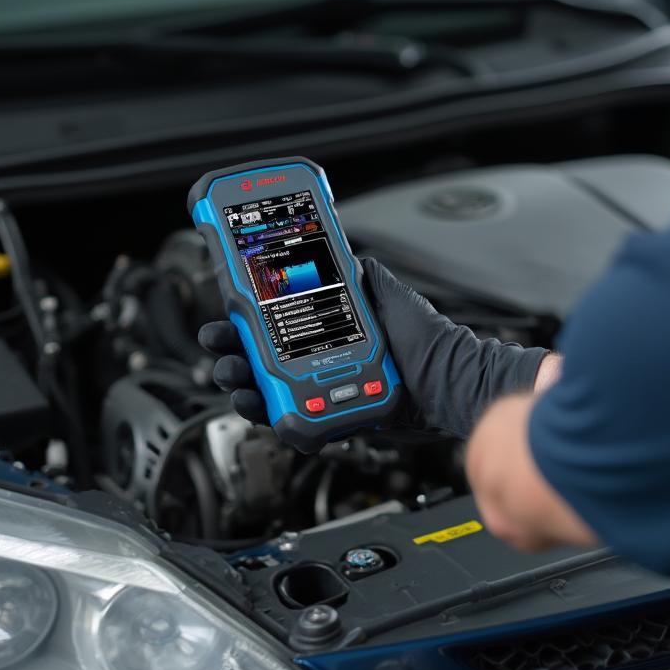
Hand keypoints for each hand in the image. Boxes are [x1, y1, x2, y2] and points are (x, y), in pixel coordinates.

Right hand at [198, 257, 549, 438]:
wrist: (448, 383)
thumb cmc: (427, 340)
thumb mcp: (390, 294)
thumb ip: (363, 274)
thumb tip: (339, 250)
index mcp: (328, 325)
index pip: (274, 320)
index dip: (244, 318)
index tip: (226, 314)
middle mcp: (320, 357)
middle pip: (261, 356)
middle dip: (233, 351)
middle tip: (221, 345)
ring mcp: (323, 388)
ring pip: (268, 390)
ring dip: (243, 384)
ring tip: (236, 378)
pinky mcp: (331, 416)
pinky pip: (293, 418)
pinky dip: (272, 415)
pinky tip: (264, 406)